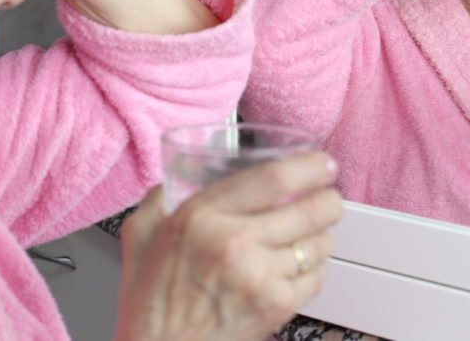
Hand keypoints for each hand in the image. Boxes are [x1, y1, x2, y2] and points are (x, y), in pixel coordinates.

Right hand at [114, 152, 342, 340]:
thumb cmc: (150, 300)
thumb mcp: (139, 234)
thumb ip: (159, 199)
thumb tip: (174, 181)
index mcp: (202, 215)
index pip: (273, 178)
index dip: (309, 166)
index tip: (323, 163)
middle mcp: (235, 242)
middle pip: (310, 208)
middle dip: (330, 200)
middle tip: (329, 198)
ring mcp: (260, 276)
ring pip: (319, 243)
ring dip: (321, 236)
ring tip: (309, 236)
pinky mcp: (276, 306)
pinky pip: (317, 277)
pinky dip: (314, 270)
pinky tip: (296, 269)